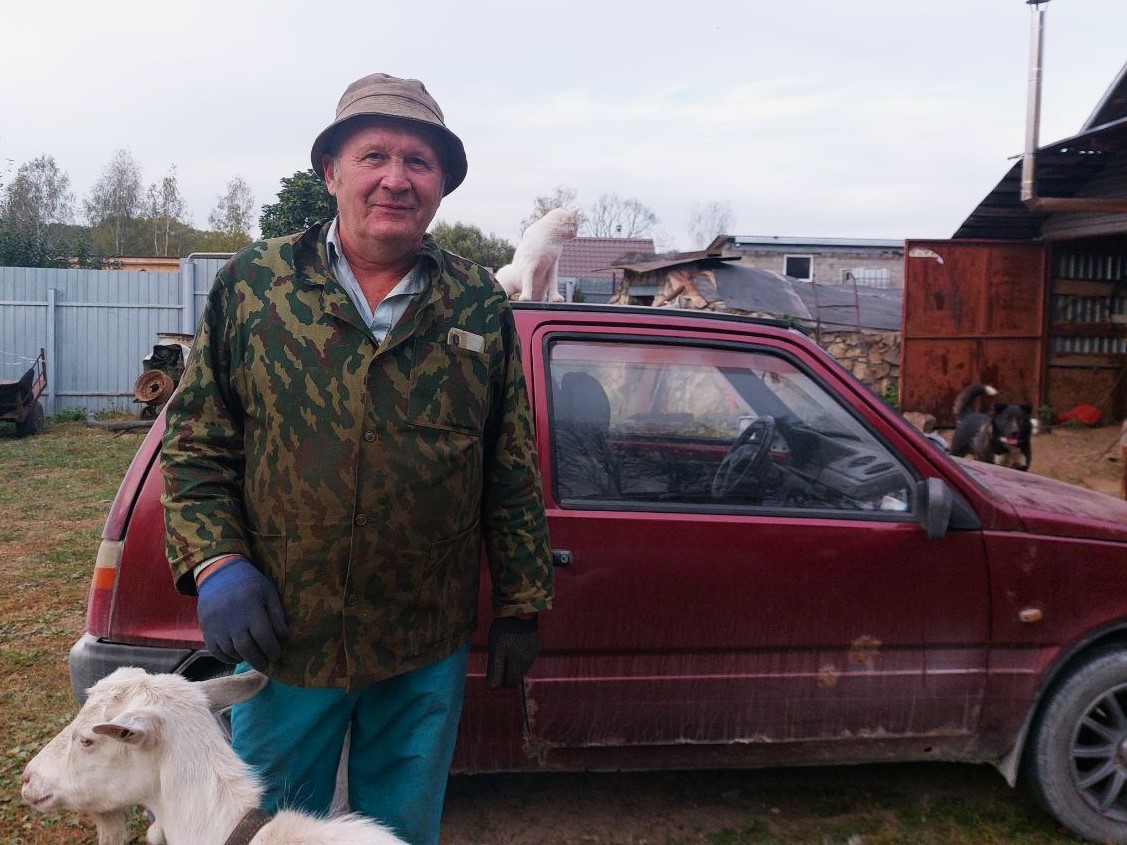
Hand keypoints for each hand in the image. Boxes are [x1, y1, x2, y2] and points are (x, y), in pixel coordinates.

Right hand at [196, 557, 287, 671]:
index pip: (263, 637)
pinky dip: (227, 658)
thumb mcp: (269, 592)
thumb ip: (277, 614)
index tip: (276, 655)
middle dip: (259, 660)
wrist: (219, 574)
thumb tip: (284, 636)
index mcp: (251, 608)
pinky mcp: (206, 630)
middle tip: (266, 664)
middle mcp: (232, 619)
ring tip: (253, 659)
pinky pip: (216, 651)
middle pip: (246, 648)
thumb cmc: (249, 583)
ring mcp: (217, 626)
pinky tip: (237, 656)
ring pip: (231, 652)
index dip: (272, 649)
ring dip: (244, 659)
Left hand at [485, 616, 538, 689]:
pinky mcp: (535, 642)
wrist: (520, 608)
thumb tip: (492, 689)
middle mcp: (530, 661)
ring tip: (504, 643)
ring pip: (520, 664)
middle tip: (497, 653)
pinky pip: (524, 653)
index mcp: (520, 666)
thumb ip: (495, 671)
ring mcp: (534, 651)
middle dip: (505, 669)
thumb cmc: (505, 631)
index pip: (510, 684)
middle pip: (516, 674)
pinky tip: (511, 638)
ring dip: (511, 659)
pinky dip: (517, 650)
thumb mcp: (496, 652)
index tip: (493, 665)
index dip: (500, 679)